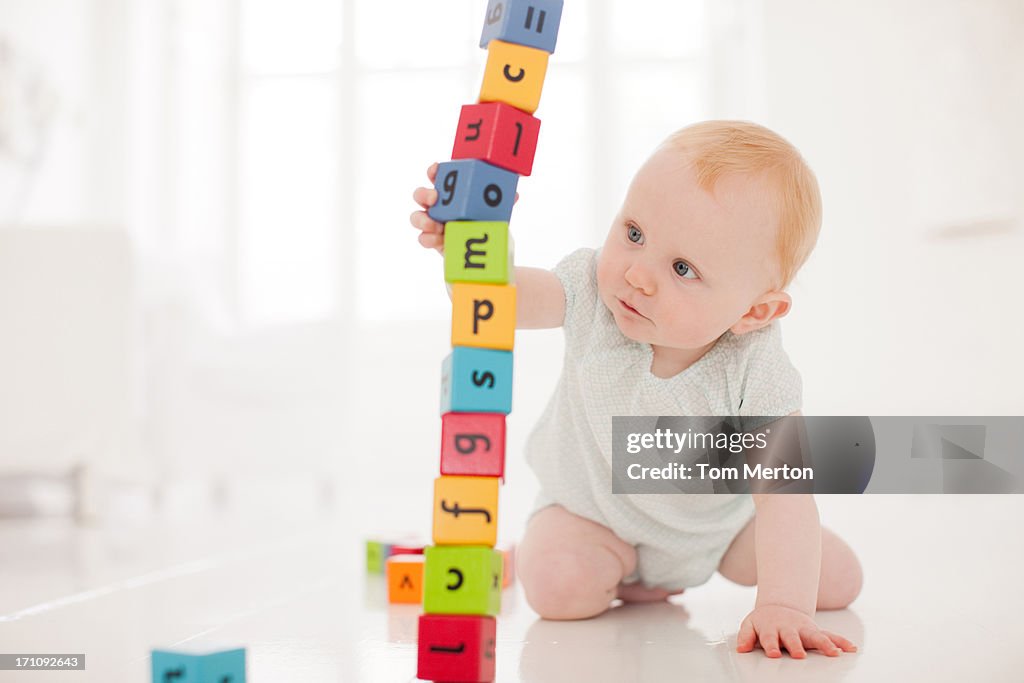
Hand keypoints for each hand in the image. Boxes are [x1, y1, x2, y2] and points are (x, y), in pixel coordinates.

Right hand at [409, 162, 521, 253]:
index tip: (436, 169)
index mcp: (452, 194)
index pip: (437, 177)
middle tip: (435, 197)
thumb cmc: (488, 225)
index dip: (434, 171)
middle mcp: (439, 207)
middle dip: (424, 194)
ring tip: (435, 224)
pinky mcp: (434, 242)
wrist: (487, 253)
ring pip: (416, 217)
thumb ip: (502, 203)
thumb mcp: (497, 212)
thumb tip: (514, 195)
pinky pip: (423, 239)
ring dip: (422, 218)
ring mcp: (433, 224)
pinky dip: (428, 238)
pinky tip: (437, 239)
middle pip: (421, 194)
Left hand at [736, 604, 856, 658]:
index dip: (770, 646)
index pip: (770, 638)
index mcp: (772, 628)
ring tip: (834, 652)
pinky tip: (851, 648)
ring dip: (825, 644)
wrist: (779, 607)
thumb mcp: (750, 625)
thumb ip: (746, 637)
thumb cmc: (765, 621)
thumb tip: (741, 649)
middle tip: (800, 655)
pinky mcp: (816, 631)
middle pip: (793, 637)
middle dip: (796, 646)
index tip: (773, 654)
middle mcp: (790, 628)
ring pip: (816, 636)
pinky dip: (841, 641)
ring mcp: (804, 629)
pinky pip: (831, 636)